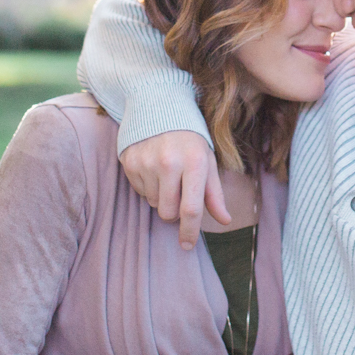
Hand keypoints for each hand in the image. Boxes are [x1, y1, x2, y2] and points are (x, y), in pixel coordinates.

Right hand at [120, 131, 229, 248]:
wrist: (158, 108)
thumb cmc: (189, 140)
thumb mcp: (207, 161)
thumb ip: (214, 193)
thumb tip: (225, 220)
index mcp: (195, 162)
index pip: (191, 208)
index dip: (190, 232)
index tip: (187, 245)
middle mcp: (169, 162)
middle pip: (169, 213)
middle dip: (174, 211)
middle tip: (179, 191)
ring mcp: (147, 162)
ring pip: (153, 203)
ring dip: (161, 196)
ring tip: (166, 174)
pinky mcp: (130, 162)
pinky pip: (139, 191)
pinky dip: (148, 186)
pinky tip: (153, 168)